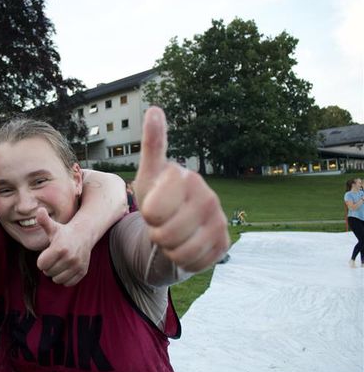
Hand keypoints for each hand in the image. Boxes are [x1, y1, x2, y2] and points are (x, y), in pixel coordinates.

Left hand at [35, 207, 89, 285]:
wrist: (84, 235)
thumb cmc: (63, 232)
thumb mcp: (53, 226)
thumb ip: (44, 220)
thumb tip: (39, 210)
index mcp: (59, 248)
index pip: (41, 265)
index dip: (42, 259)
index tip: (47, 253)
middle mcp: (70, 258)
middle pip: (48, 273)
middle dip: (49, 266)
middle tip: (55, 257)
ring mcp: (77, 266)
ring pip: (57, 279)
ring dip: (56, 273)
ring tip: (60, 262)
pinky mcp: (82, 272)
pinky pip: (68, 283)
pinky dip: (65, 278)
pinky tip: (67, 268)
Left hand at [133, 106, 229, 271]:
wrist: (175, 226)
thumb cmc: (157, 198)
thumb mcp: (148, 174)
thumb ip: (152, 145)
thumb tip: (154, 109)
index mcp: (186, 178)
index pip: (153, 211)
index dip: (147, 214)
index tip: (152, 205)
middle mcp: (208, 196)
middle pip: (165, 233)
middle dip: (156, 234)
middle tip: (161, 224)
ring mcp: (219, 220)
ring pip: (180, 251)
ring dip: (168, 248)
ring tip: (171, 234)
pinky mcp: (224, 243)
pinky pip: (194, 263)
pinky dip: (183, 260)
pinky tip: (186, 245)